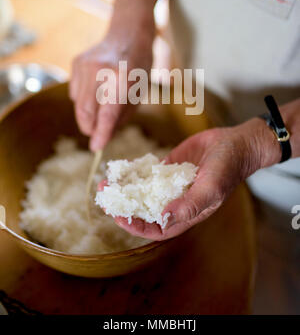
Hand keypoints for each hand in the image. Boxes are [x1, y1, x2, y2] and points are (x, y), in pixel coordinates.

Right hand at [70, 5, 154, 150]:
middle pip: (86, 111)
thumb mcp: (139, 93)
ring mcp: (86, 64)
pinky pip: (74, 92)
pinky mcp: (76, 62)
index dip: (101, 133)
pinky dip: (84, 98)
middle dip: (89, 128)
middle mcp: (102, 70)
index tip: (96, 148)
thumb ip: (121, 116)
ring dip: (87, 113)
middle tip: (96, 134)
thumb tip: (102, 137)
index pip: (108, 112)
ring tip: (103, 102)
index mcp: (124, 79)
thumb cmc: (139, 67)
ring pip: (77, 104)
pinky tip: (97, 87)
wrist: (129, 33)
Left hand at [108, 118, 279, 239]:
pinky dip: (135, 171)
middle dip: (124, 207)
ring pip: (143, 191)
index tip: (119, 217)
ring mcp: (171, 184)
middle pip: (145, 211)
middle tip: (105, 196)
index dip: (137, 227)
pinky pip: (148, 172)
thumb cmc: (228, 168)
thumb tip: (163, 219)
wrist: (235, 142)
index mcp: (187, 213)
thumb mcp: (211, 187)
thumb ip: (190, 204)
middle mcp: (176, 201)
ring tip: (107, 181)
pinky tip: (122, 167)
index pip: (157, 228)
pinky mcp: (169, 167)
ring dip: (125, 188)